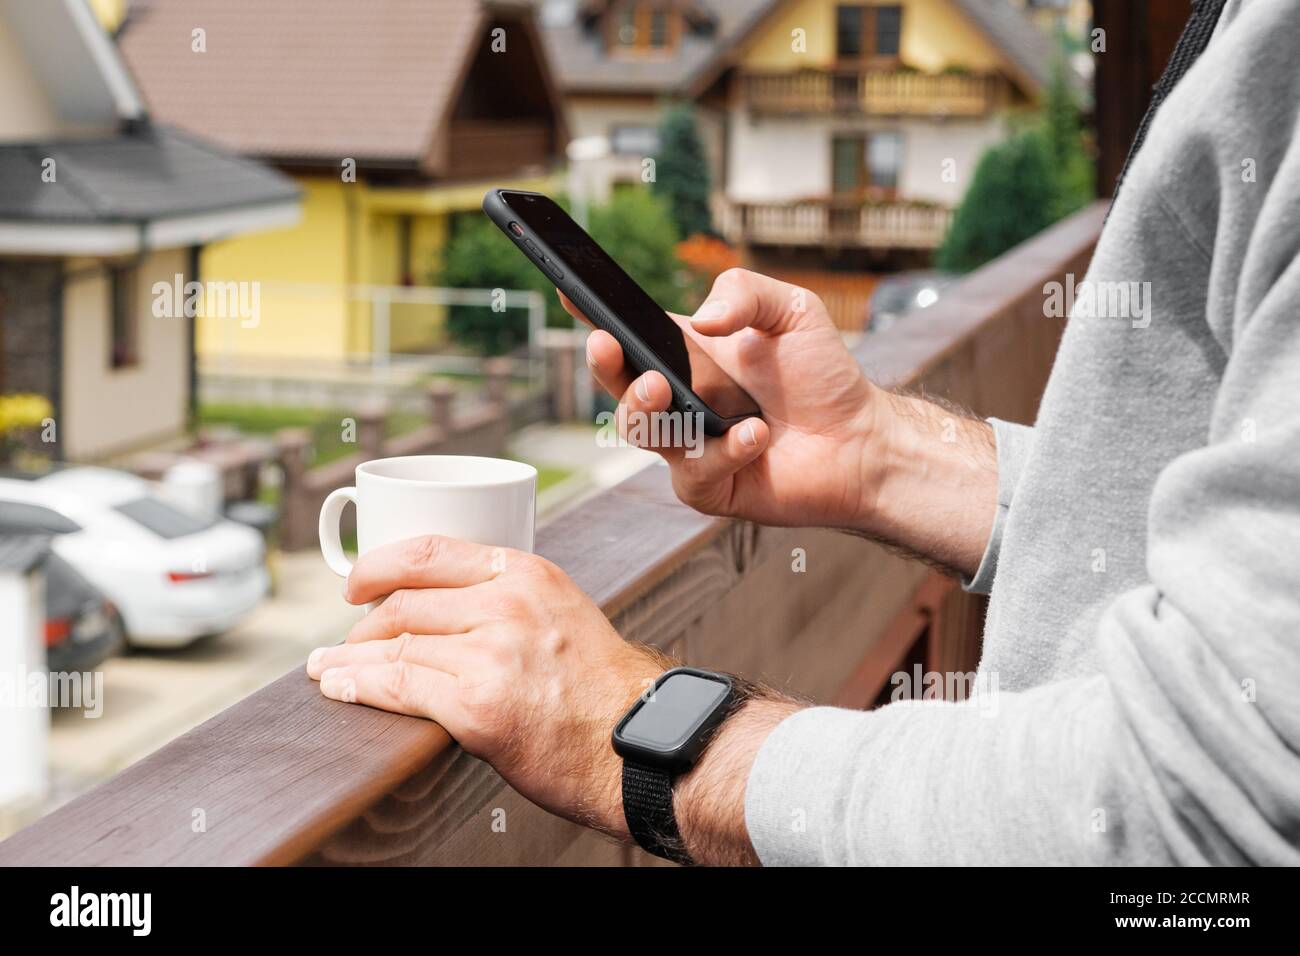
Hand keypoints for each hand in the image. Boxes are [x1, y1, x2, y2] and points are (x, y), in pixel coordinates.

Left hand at [305, 535, 663, 836]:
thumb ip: (509, 600)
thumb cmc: (600, 687)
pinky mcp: (477, 707)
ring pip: (394, 646)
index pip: (430, 552)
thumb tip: (448, 608)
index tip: (357, 582)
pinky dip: (360, 688)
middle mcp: (506, 605)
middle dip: (361, 624)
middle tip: (344, 640)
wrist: (636, 740)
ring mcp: (490, 655)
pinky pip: (399, 688)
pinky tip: (343, 689)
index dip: (379, 565)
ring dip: (349, 659)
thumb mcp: (562, 613)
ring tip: (328, 669)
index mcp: (526, 574)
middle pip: (404, 602)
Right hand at [562, 268, 882, 528]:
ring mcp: (688, 446)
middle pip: (617, 385)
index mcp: (687, 355)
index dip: (593, 314)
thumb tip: (702, 319)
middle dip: (603, 365)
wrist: (863, 440)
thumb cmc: (824, 376)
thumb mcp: (791, 310)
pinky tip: (757, 433)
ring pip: (638, 431)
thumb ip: (744, 290)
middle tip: (607, 345)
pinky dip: (724, 448)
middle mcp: (679, 401)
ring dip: (643, 407)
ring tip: (666, 389)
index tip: (568, 289)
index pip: (629, 333)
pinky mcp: (709, 487)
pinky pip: (693, 470)